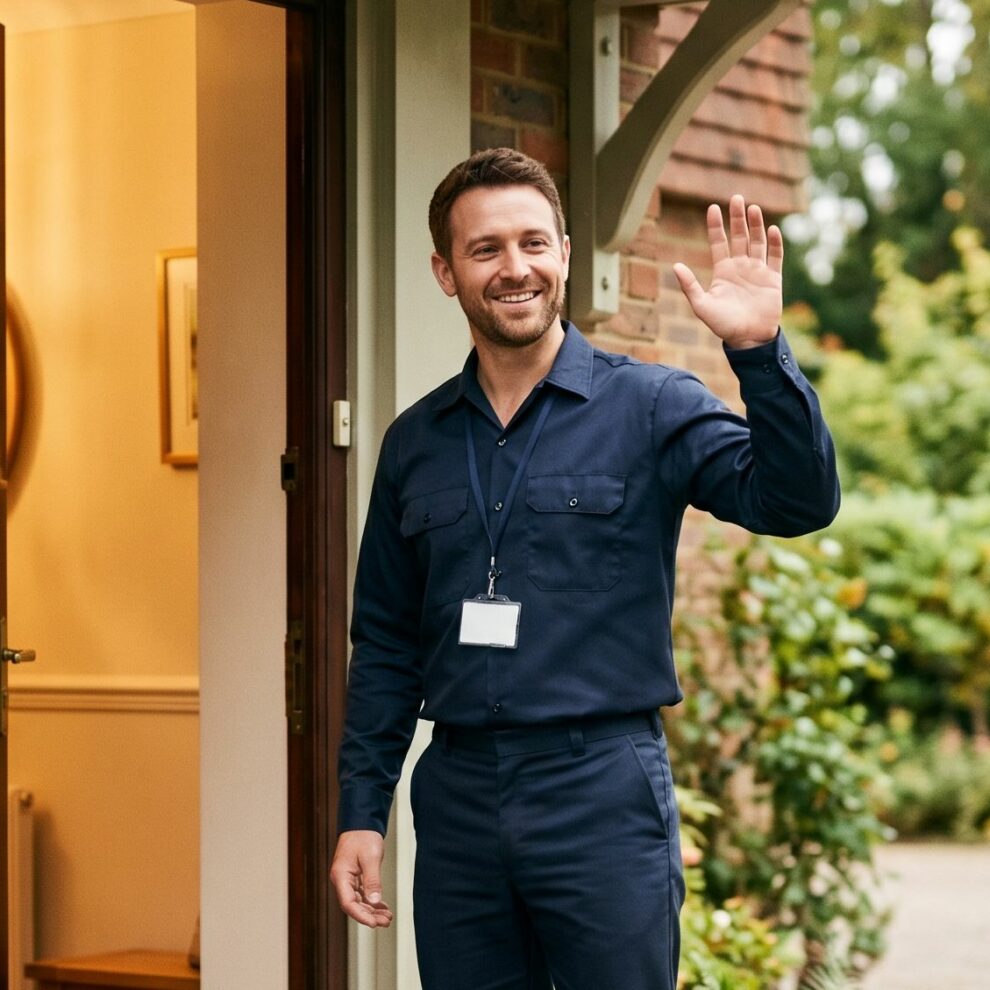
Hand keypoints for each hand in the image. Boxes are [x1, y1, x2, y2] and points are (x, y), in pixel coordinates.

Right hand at [330, 829, 393, 927]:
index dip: (361, 915)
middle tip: (385, 922)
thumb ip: (372, 880)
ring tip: (387, 917)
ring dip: (372, 910)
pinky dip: (373, 901)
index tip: (374, 924)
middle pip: (354, 905)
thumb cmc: (363, 836)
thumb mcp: (370, 858)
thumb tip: (374, 902)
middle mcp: (342, 880)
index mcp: (340, 876)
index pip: (348, 903)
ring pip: (359, 901)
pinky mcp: (355, 877)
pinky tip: (383, 908)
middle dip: (369, 915)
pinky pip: (363, 894)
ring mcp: (348, 879)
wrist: (362, 823)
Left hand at [672, 194, 782, 348]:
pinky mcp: (773, 278)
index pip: (718, 242)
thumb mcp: (702, 305)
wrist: (748, 338)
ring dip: (756, 225)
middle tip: (736, 197)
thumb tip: (675, 265)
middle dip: (737, 218)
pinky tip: (772, 230)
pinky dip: (774, 243)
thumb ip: (689, 285)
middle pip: (739, 236)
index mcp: (723, 271)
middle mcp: (740, 267)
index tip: (712, 207)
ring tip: (753, 208)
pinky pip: (775, 257)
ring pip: (757, 242)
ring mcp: (757, 271)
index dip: (716, 225)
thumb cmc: (723, 325)